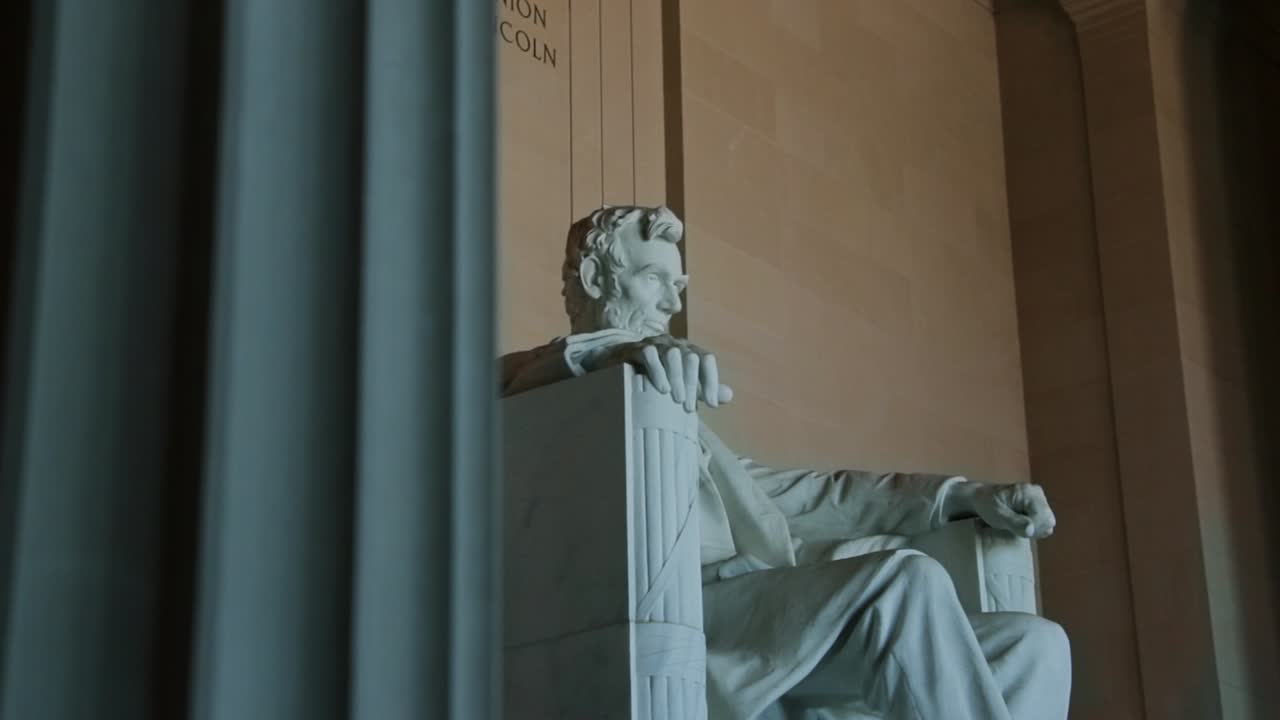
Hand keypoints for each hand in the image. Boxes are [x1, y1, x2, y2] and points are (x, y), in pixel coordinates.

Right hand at [587, 335, 733, 411]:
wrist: (622, 366)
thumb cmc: (657, 377)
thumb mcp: (683, 384)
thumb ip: (704, 388)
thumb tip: (729, 395)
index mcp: (689, 350)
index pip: (707, 359)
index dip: (711, 381)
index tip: (711, 405)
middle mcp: (675, 343)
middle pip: (691, 358)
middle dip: (692, 384)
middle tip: (689, 408)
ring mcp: (656, 343)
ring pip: (673, 355)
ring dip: (677, 378)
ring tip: (676, 400)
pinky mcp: (638, 348)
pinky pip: (650, 355)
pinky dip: (658, 372)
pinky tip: (661, 389)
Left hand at [968, 482, 1056, 539]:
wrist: (981, 498)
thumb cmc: (987, 505)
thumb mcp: (997, 515)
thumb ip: (1014, 522)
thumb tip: (1030, 530)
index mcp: (1028, 492)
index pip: (1042, 517)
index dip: (1032, 528)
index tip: (1015, 529)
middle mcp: (1037, 493)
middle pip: (1048, 520)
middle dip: (1034, 529)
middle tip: (1015, 528)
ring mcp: (1039, 499)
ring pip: (1048, 523)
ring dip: (1034, 529)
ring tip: (1016, 526)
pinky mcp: (1039, 506)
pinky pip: (1044, 523)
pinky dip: (1034, 527)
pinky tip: (1020, 525)